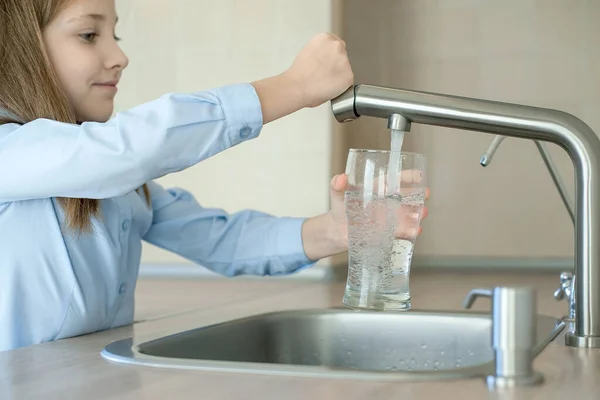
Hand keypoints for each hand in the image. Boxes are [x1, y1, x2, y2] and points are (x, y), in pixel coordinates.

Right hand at [284, 32, 353, 107]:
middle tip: (325, 73)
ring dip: (339, 74)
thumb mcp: (307, 50)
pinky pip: (347, 81)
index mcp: (325, 38)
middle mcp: (337, 46)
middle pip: (342, 55)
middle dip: (336, 63)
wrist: (298, 86)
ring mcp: (345, 60)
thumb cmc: (298, 73)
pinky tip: (329, 87)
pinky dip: (341, 86)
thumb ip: (320, 50)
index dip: (331, 55)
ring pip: (345, 68)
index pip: (335, 44)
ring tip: (325, 82)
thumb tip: (325, 57)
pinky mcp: (349, 75)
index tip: (326, 62)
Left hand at [301, 173, 429, 260]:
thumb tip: (340, 178)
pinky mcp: (386, 232)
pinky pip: (401, 231)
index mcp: (377, 189)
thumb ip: (337, 185)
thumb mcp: (337, 194)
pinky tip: (414, 231)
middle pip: (406, 197)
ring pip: (407, 214)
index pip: (394, 180)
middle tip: (426, 194)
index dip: (407, 177)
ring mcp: (388, 217)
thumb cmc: (340, 208)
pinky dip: (409, 231)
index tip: (418, 175)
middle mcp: (386, 202)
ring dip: (417, 214)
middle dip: (418, 195)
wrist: (336, 230)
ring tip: (422, 214)